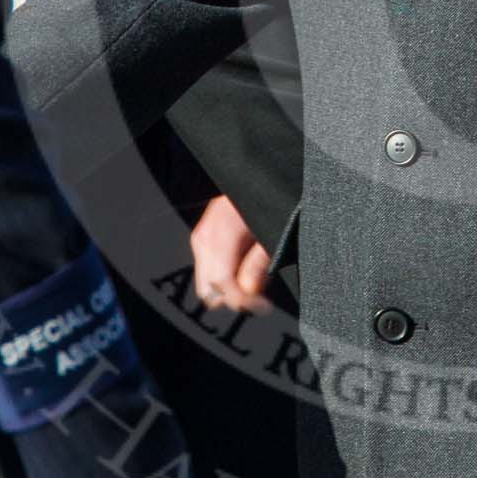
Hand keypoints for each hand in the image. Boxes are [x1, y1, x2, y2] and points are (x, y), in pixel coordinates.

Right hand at [189, 195, 271, 313]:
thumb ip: (259, 263)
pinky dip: (223, 276)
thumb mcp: (274, 229)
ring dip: (229, 289)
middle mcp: (205, 236)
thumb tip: (249, 292)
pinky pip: (207, 267)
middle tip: (261, 299)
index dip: (244, 302)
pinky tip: (245, 269)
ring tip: (256, 284)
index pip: (221, 285)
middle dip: (234, 299)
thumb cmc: (271, 195)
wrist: (259, 171)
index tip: (265, 306)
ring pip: (206, 282)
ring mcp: (202, 234)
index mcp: (221, 234)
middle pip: (208, 291)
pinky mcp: (204, 234)